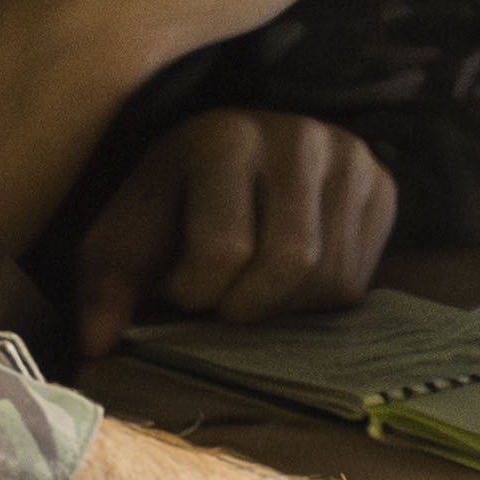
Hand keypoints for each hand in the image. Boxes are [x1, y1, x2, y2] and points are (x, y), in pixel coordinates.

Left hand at [76, 110, 402, 361]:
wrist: (226, 169)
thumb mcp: (123, 240)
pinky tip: (288, 279)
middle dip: (248, 304)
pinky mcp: (382, 184)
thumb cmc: (169, 211)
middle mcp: (297, 135)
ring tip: (252, 287)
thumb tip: (97, 344)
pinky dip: (319, 300)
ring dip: (284, 308)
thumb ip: (104, 286)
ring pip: (332, 277)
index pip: (225, 247)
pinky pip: (361, 279)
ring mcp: (349, 156)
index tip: (178, 286)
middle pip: (292, 261)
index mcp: (223, 135)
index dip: (196, 290)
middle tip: (222, 298)